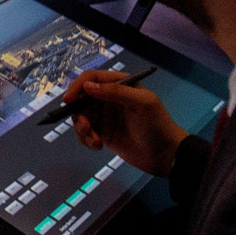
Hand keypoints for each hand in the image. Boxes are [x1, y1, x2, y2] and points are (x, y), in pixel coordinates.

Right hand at [62, 69, 190, 174]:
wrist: (166, 156)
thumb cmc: (159, 125)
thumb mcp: (142, 103)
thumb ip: (115, 92)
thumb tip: (87, 86)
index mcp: (120, 85)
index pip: (92, 78)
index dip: (77, 87)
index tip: (68, 101)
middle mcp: (110, 98)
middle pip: (81, 99)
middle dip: (78, 113)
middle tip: (86, 126)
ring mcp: (105, 116)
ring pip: (80, 117)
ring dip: (82, 128)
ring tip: (95, 140)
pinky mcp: (103, 133)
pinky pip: (85, 132)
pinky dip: (86, 139)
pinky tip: (98, 146)